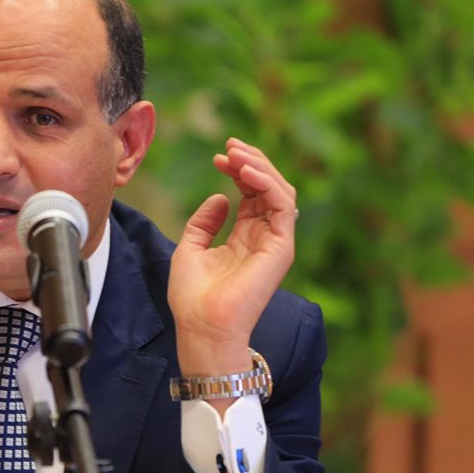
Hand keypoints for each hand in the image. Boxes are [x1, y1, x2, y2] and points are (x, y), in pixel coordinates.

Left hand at [168, 139, 297, 381]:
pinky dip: (267, 184)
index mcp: (245, 237)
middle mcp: (264, 237)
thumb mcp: (190, 248)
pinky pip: (283, 206)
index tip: (218, 156)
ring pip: (280, 191)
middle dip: (251, 162)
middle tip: (230, 146)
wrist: (201, 326)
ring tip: (236, 155)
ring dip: (259, 167)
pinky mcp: (281, 248)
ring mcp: (275, 242)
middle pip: (268, 188)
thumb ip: (204, 222)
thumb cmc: (193, 297)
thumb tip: (219, 197)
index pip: (251, 193)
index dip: (237, 171)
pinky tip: (246, 172)